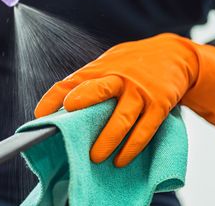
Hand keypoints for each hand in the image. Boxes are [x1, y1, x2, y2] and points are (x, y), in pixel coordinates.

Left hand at [35, 33, 198, 166]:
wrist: (175, 54)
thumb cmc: (132, 63)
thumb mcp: (107, 63)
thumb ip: (88, 82)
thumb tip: (62, 105)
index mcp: (100, 69)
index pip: (70, 81)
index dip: (53, 97)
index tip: (39, 115)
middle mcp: (119, 78)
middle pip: (98, 89)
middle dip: (83, 101)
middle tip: (70, 118)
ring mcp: (140, 92)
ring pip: (122, 118)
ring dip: (107, 140)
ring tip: (95, 157)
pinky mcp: (159, 104)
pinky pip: (145, 130)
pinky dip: (132, 147)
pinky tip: (121, 160)